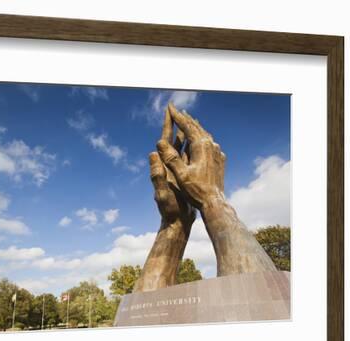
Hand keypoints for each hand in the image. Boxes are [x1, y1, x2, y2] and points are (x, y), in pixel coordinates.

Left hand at [151, 109, 195, 225]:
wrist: (177, 222)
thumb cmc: (168, 209)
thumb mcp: (161, 192)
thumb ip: (156, 174)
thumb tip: (151, 153)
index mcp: (163, 165)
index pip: (164, 140)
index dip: (168, 125)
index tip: (169, 109)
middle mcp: (169, 166)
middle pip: (173, 141)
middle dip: (176, 125)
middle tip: (179, 110)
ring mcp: (176, 171)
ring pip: (182, 149)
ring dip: (185, 136)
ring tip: (189, 123)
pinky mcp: (183, 177)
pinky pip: (188, 159)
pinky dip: (192, 150)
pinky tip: (197, 146)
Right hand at [156, 103, 225, 209]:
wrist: (214, 202)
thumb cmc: (196, 190)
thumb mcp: (180, 175)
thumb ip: (170, 158)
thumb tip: (160, 143)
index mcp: (201, 146)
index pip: (187, 126)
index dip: (177, 116)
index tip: (170, 107)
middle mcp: (210, 146)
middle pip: (197, 127)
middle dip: (185, 118)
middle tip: (177, 110)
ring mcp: (217, 152)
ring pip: (204, 134)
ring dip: (195, 126)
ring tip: (188, 121)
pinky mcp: (219, 159)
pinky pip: (209, 142)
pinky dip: (202, 137)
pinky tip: (201, 139)